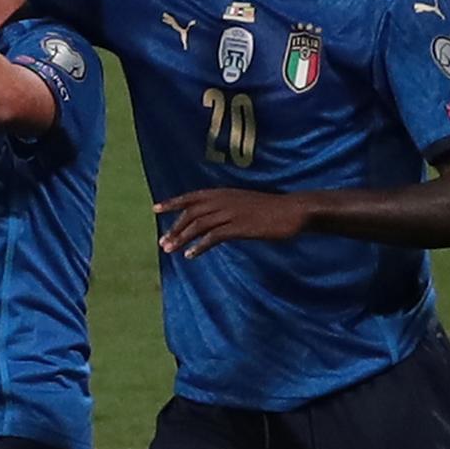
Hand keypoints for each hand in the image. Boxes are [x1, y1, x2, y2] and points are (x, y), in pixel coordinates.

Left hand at [155, 188, 309, 254]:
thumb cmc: (272, 209)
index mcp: (225, 193)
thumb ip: (228, 209)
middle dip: (175, 228)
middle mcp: (224, 200)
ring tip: (170, 250)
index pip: (192, 196)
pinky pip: (213, 237)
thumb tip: (214, 222)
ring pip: (199, 225)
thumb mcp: (245, 203)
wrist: (293, 211)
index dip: (173, 202)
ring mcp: (231, 213)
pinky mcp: (239, 227)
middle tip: (163, 243)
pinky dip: (199, 246)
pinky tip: (190, 255)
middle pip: (191, 213)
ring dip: (182, 238)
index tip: (155, 209)